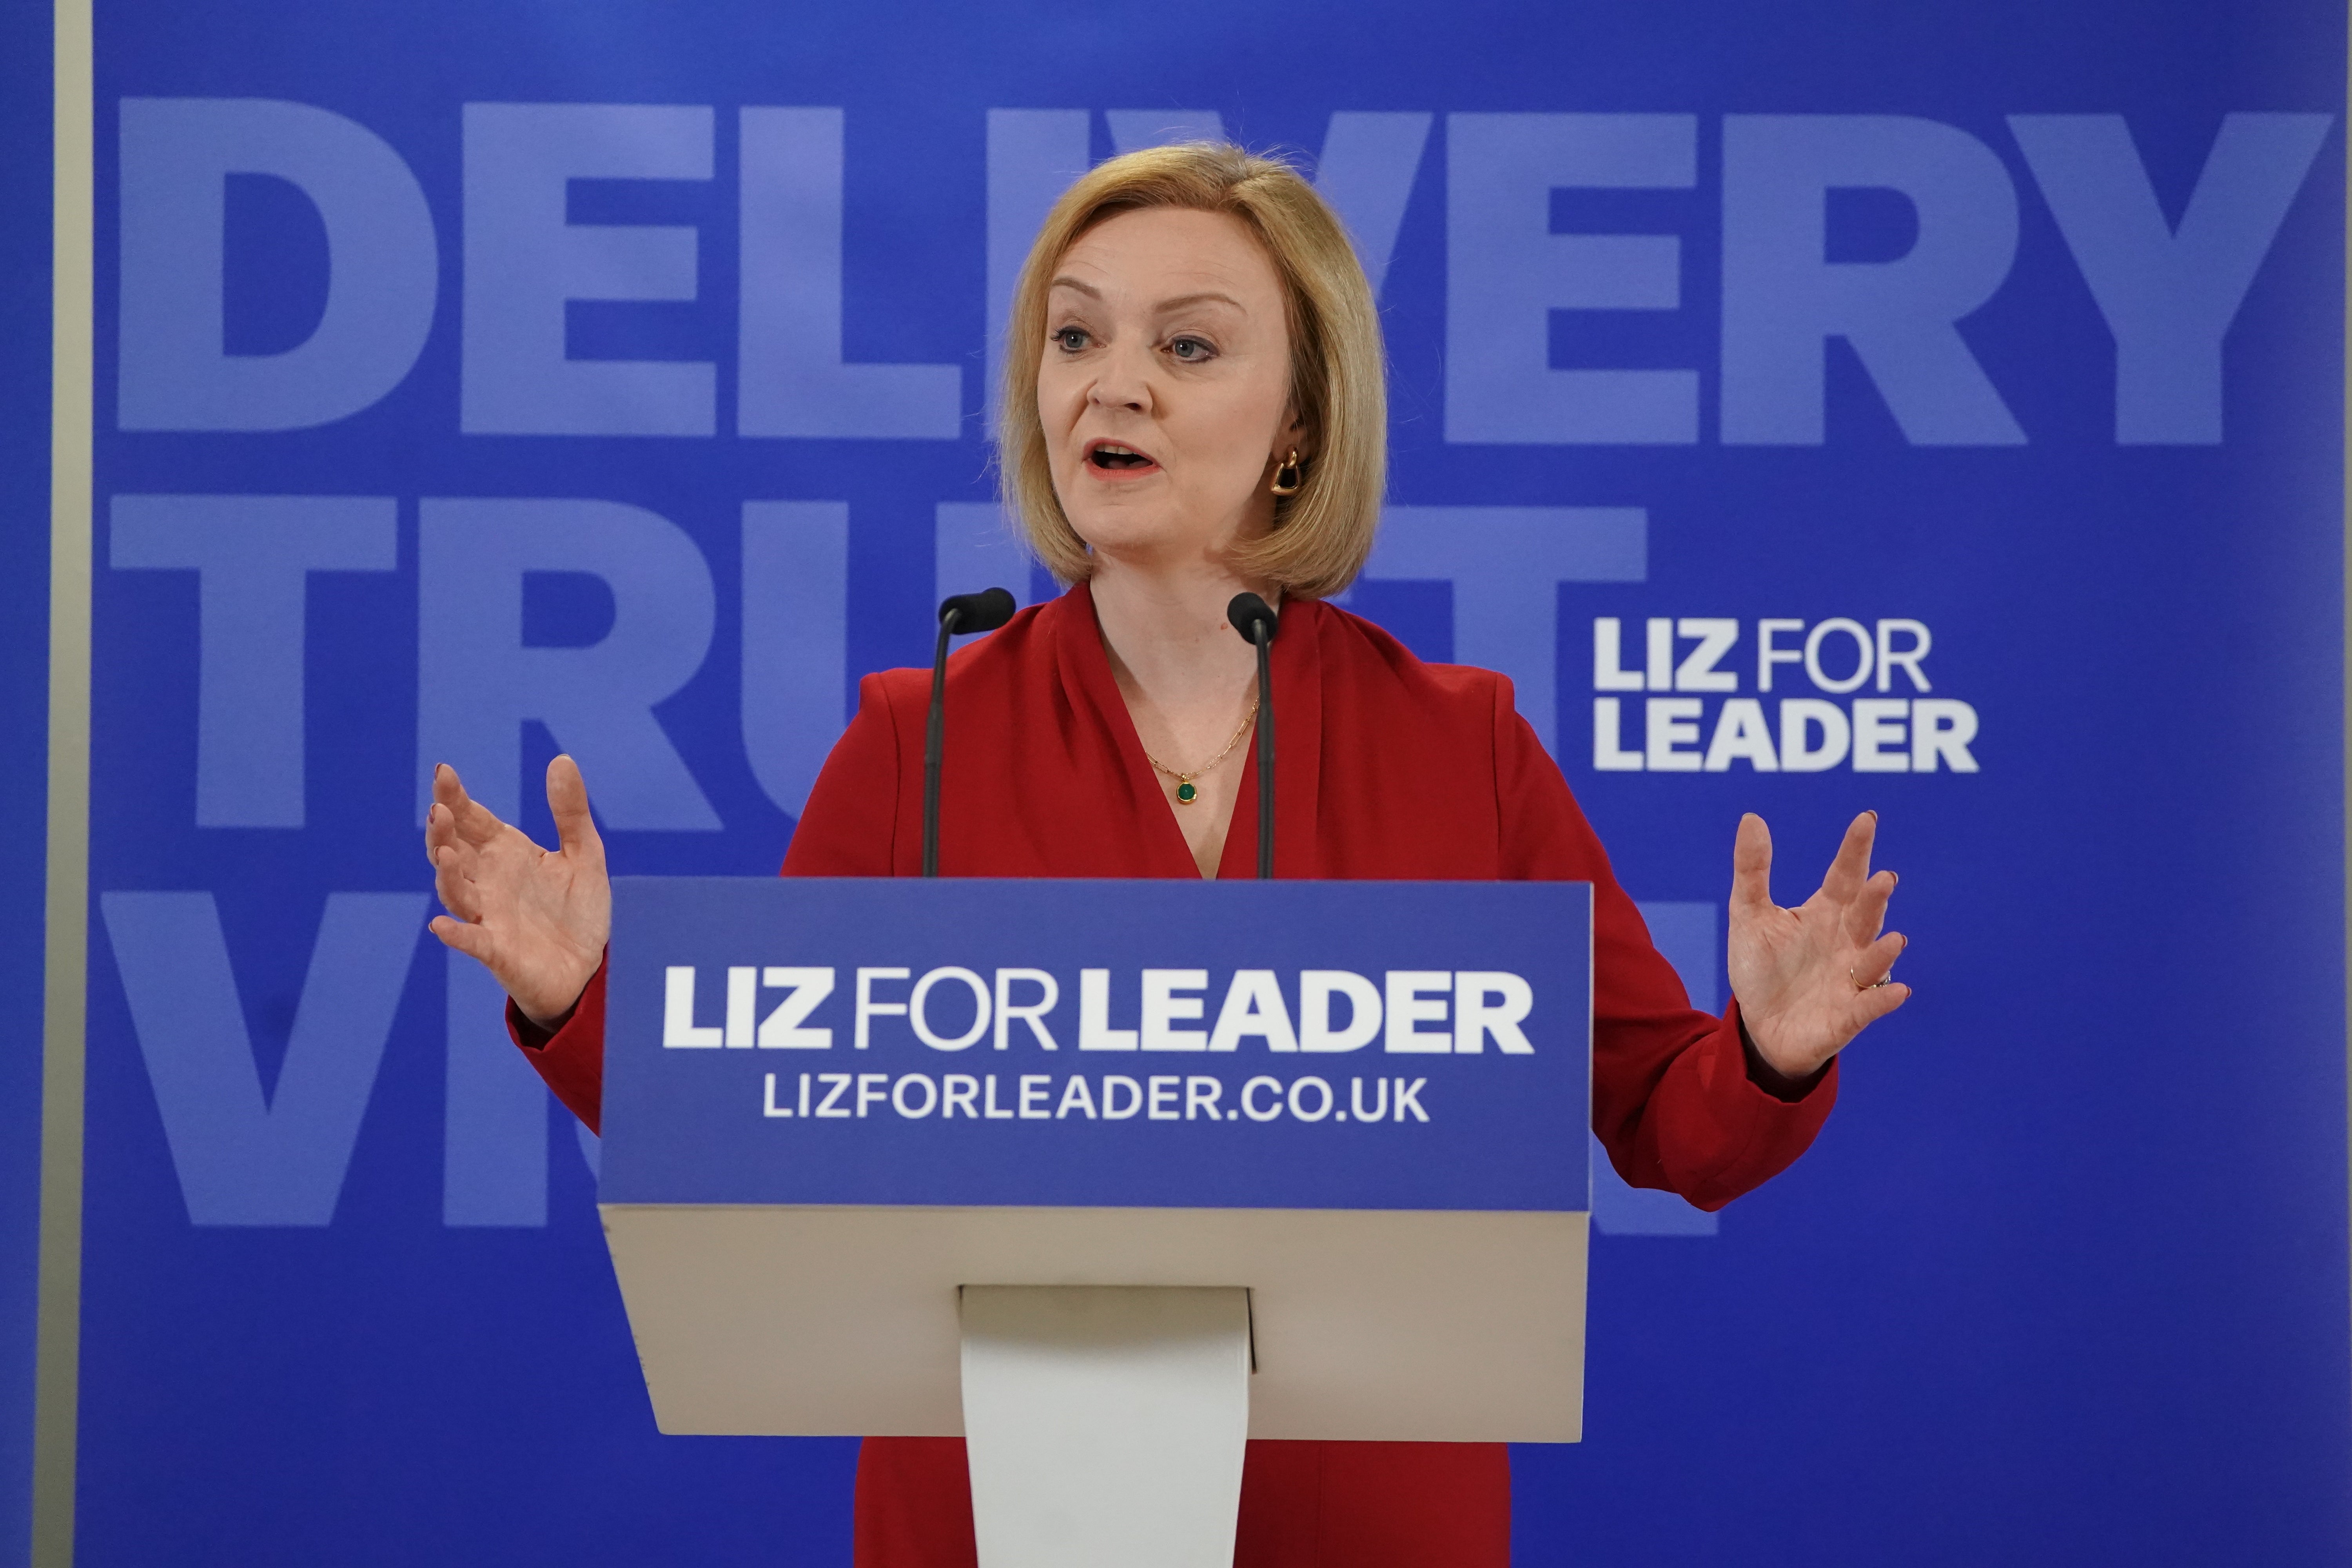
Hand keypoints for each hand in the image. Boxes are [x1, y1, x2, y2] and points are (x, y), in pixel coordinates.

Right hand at [425, 757, 609, 1029]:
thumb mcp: (585, 854)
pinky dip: (456, 934)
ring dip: (448, 874)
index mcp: (506, 853)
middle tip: (439, 809)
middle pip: (454, 852)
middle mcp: (489, 882)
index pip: (472, 819)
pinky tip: (441, 926)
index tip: (443, 771)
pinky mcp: (498, 952)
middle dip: (443, 831)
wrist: (589, 968)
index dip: (455, 797)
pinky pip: (472, 941)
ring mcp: (489, 916)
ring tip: (446, 852)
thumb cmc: (577, 912)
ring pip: (456, 892)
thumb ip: (570, 811)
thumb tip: (562, 759)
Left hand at [1727, 810, 1908, 1079]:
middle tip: (1884, 879)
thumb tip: (1751, 817)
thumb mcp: (1749, 916)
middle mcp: (1846, 943)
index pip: (1844, 875)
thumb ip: (1752, 870)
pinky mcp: (1847, 1016)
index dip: (1855, 849)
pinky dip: (1882, 1001)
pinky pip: (1869, 1008)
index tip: (1867, 819)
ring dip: (1883, 952)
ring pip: (1873, 962)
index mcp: (1825, 914)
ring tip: (1894, 938)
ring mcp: (1850, 980)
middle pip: (1864, 915)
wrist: (1758, 1026)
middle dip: (1875, 899)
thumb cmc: (1762, 968)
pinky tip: (1898, 991)